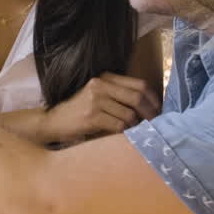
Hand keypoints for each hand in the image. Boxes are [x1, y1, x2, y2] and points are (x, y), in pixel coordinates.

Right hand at [43, 72, 160, 142]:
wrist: (53, 122)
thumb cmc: (79, 112)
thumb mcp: (98, 96)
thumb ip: (119, 95)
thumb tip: (150, 106)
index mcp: (104, 78)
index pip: (139, 84)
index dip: (154, 98)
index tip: (159, 110)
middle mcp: (100, 85)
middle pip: (137, 97)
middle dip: (150, 113)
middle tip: (155, 124)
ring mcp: (95, 100)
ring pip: (130, 114)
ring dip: (135, 125)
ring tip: (134, 131)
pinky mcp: (91, 116)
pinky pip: (119, 125)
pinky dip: (124, 132)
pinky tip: (122, 135)